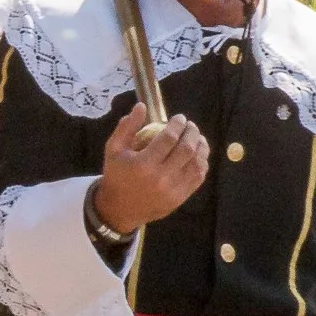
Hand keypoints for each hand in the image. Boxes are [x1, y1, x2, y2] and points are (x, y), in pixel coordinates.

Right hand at [88, 105, 207, 234]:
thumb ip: (126, 127)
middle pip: (186, 149)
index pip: (169, 138)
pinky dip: (202, 163)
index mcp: (143, 164)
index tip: (179, 118)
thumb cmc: (116, 175)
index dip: (178, 124)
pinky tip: (198, 154)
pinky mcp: (180, 198)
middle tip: (190, 126)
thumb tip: (142, 106)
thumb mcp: (113, 150)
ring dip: (201, 146)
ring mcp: (173, 189)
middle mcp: (161, 177)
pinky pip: (198, 177)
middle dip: (192, 132)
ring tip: (197, 138)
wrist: (118, 209)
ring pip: (197, 163)